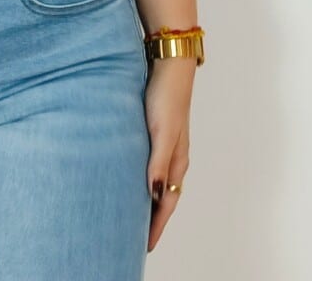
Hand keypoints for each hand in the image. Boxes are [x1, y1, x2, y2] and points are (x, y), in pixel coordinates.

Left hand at [143, 59, 194, 251]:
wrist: (168, 64)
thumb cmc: (166, 96)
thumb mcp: (161, 129)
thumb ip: (158, 160)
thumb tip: (154, 192)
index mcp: (178, 159)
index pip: (167, 201)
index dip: (157, 225)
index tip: (146, 246)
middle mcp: (174, 155)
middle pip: (165, 196)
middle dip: (154, 219)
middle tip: (139, 239)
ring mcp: (167, 144)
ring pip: (160, 181)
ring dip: (150, 200)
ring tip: (135, 216)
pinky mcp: (157, 132)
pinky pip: (153, 165)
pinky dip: (146, 180)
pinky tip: (133, 179)